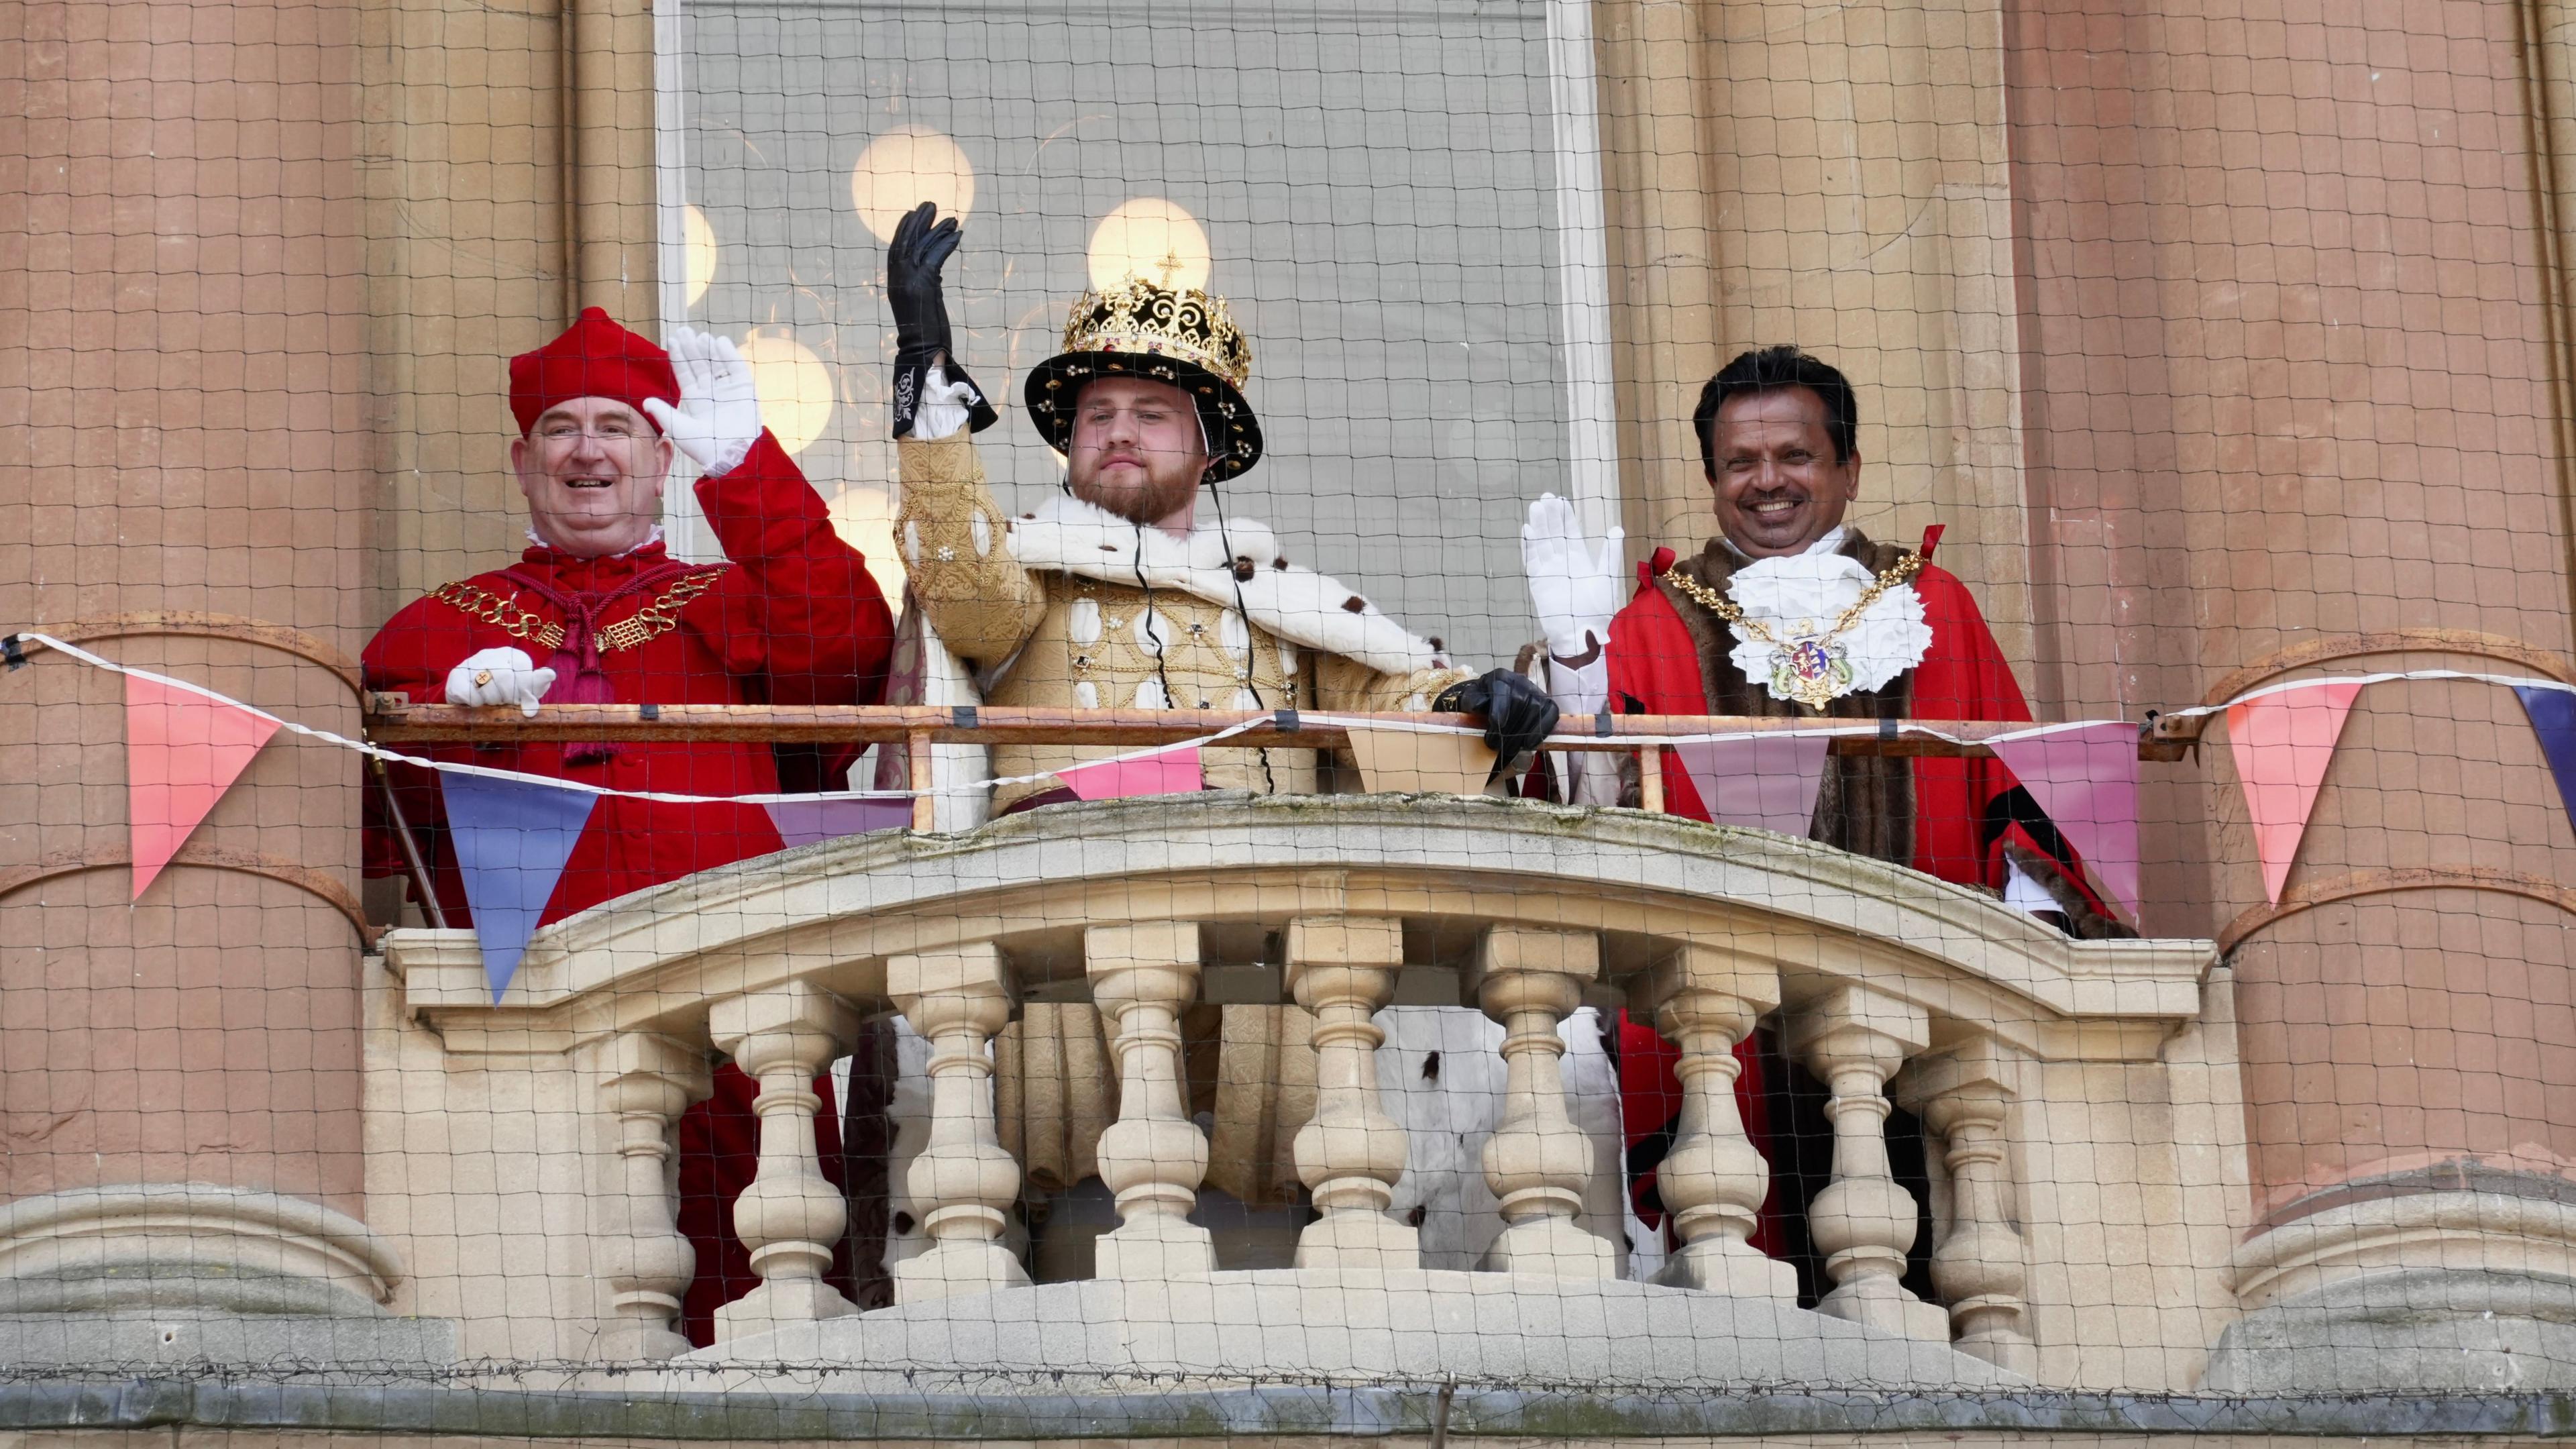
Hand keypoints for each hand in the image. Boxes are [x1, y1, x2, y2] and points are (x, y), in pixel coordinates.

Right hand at [445, 647, 556, 717]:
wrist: (471, 700)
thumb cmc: (503, 695)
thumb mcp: (524, 692)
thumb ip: (537, 685)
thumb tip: (550, 675)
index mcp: (511, 655)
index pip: (523, 669)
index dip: (523, 690)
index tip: (520, 700)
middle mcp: (491, 654)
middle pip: (505, 676)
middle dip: (507, 696)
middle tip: (504, 703)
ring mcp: (471, 663)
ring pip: (486, 685)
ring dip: (492, 701)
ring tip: (491, 702)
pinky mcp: (456, 675)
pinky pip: (469, 693)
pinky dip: (476, 703)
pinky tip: (477, 702)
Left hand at [641, 328, 764, 475]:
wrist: (733, 454)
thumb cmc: (705, 446)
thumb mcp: (679, 429)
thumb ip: (663, 413)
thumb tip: (646, 402)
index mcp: (695, 400)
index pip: (685, 373)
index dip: (679, 357)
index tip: (672, 340)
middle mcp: (711, 392)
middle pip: (699, 364)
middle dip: (691, 348)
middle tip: (684, 330)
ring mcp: (728, 389)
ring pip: (716, 363)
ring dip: (708, 349)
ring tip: (699, 336)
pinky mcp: (744, 389)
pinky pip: (736, 368)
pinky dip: (729, 355)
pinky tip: (719, 342)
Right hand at [886, 201, 964, 364]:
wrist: (923, 351)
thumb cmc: (924, 332)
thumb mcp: (920, 302)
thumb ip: (923, 283)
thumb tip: (934, 271)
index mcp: (894, 281)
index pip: (896, 248)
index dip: (904, 229)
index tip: (914, 213)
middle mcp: (898, 277)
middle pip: (906, 240)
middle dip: (919, 221)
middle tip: (931, 204)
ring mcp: (909, 280)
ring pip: (922, 246)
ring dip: (937, 229)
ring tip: (951, 217)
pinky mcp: (924, 284)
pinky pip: (935, 256)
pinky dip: (947, 244)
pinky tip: (958, 234)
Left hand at [1433, 667, 1561, 780]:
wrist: (1495, 698)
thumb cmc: (1482, 701)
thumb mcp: (1470, 698)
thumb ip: (1471, 701)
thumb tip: (1477, 705)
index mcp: (1500, 677)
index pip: (1502, 691)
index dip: (1500, 709)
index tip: (1496, 727)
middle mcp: (1520, 681)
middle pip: (1519, 702)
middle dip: (1508, 728)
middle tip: (1495, 745)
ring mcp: (1536, 691)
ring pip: (1535, 710)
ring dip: (1522, 733)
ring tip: (1509, 749)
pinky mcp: (1547, 702)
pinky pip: (1550, 714)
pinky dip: (1540, 730)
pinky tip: (1529, 744)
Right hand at [1522, 493, 1624, 658]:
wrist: (1581, 632)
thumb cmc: (1596, 609)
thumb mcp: (1606, 577)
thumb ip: (1609, 553)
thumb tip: (1617, 528)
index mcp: (1579, 559)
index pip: (1571, 532)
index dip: (1566, 516)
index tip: (1561, 499)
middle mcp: (1562, 562)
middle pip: (1554, 534)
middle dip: (1550, 516)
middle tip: (1546, 497)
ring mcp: (1548, 571)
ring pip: (1542, 543)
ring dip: (1539, 526)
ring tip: (1536, 508)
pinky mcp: (1537, 581)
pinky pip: (1532, 560)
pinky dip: (1529, 546)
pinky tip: (1527, 531)